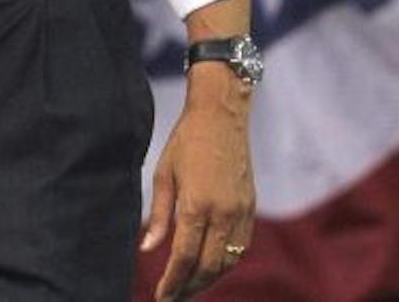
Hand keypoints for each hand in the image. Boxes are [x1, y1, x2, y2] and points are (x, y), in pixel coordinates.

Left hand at [141, 82, 254, 298]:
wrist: (222, 115)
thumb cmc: (186, 141)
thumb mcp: (164, 175)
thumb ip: (158, 216)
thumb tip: (147, 250)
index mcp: (197, 205)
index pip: (185, 258)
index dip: (172, 282)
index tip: (161, 297)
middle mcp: (223, 213)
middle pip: (208, 267)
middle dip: (189, 288)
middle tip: (173, 298)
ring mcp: (240, 211)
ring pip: (227, 261)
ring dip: (208, 280)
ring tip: (189, 287)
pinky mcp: (250, 207)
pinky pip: (240, 247)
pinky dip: (225, 263)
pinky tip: (210, 267)